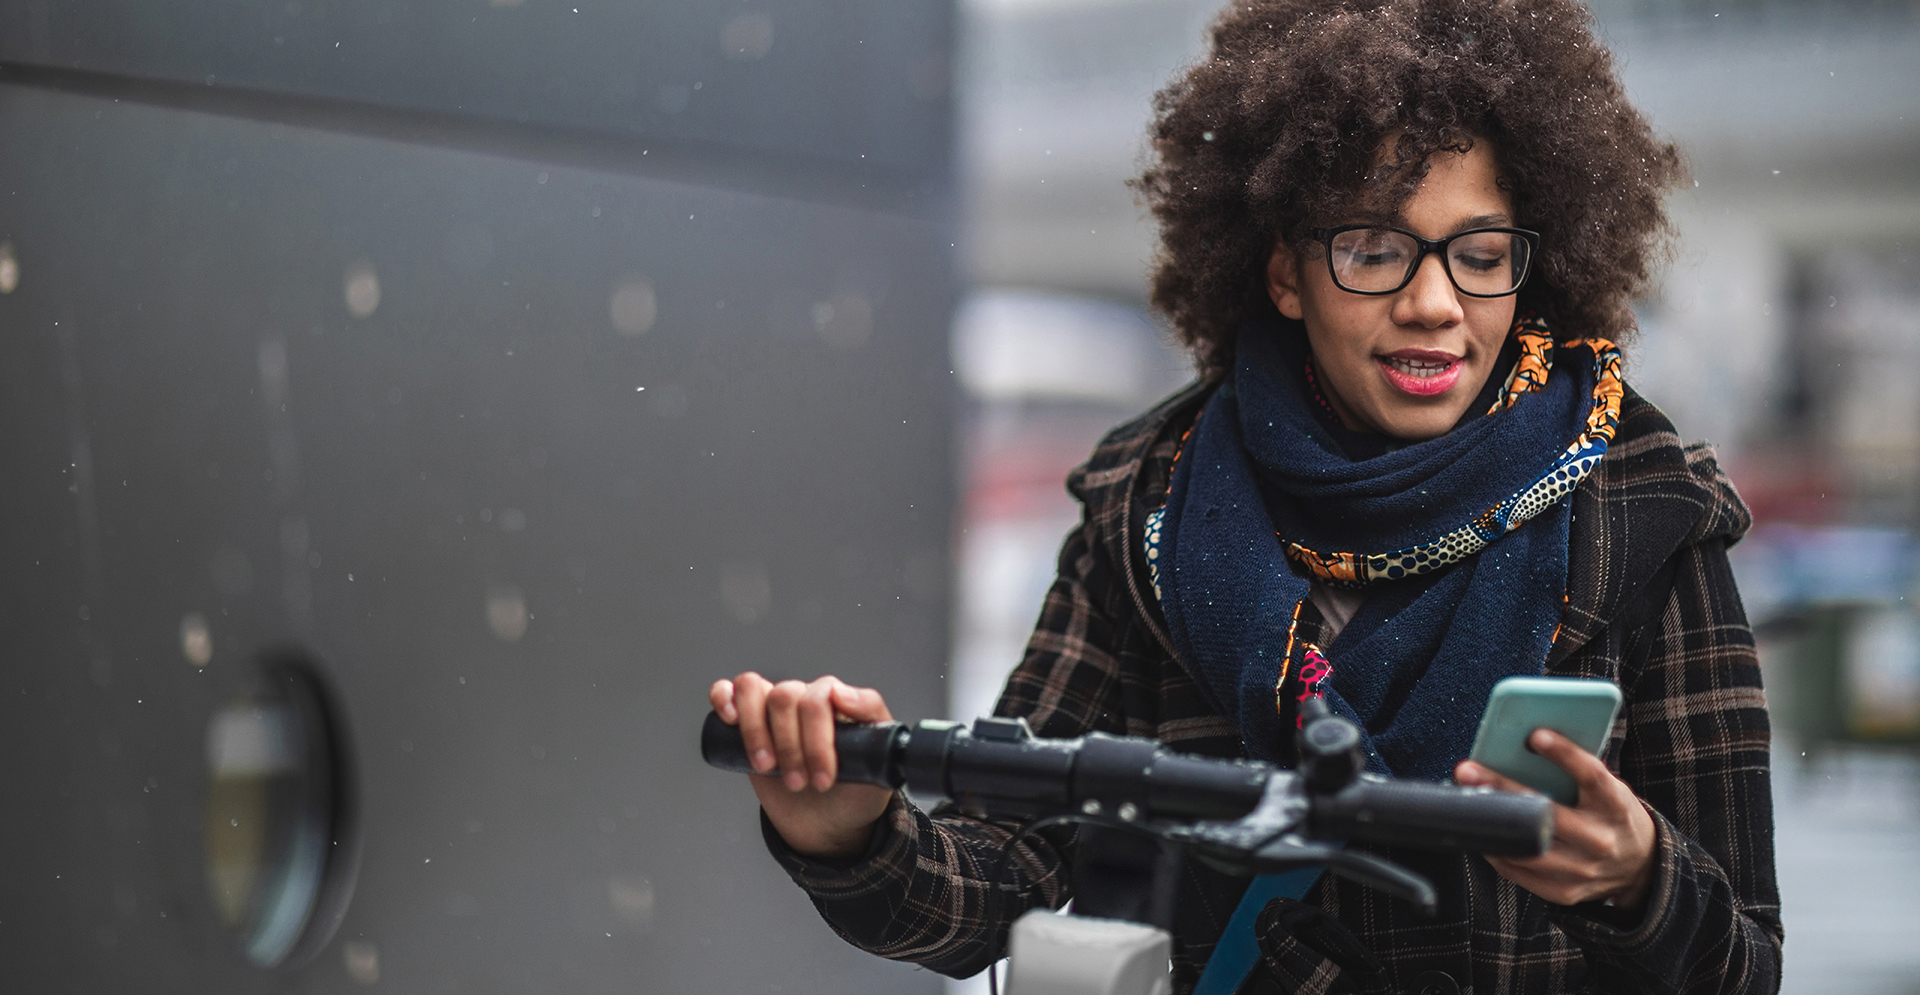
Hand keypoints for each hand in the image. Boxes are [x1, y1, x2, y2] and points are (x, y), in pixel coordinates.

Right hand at [709, 672, 895, 859]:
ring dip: (756, 731)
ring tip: (767, 767)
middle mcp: (805, 698)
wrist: (828, 824)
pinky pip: (729, 691)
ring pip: (753, 688)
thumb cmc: (854, 793)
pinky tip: (729, 719)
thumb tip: (842, 694)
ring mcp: (775, 709)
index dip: (817, 740)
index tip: (823, 778)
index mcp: (838, 702)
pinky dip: (723, 697)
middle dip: (790, 746)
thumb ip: (874, 722)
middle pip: (785, 695)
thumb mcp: (879, 766)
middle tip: (799, 783)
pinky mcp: (748, 723)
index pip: (819, 696)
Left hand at [1454, 728, 1656, 909]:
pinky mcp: (1564, 892)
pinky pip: (1518, 872)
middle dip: (1503, 790)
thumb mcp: (1608, 789)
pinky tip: (1480, 831)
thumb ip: (1575, 773)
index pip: (1592, 776)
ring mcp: (1582, 870)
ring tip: (1464, 802)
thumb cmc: (1610, 814)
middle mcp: (1601, 840)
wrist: (1638, 867)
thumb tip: (1520, 745)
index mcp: (1616, 806)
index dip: (1565, 755)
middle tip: (1467, 770)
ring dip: (1490, 825)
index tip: (1535, 735)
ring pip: (1526, 848)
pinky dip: (1496, 849)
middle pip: (1546, 814)